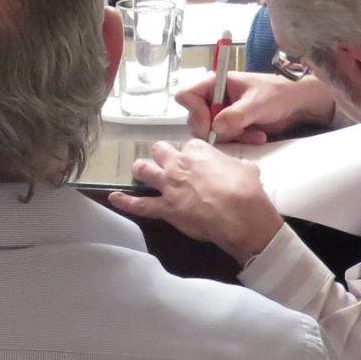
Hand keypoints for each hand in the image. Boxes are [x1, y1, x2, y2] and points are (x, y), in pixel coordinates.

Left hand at [109, 140, 284, 261]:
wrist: (240, 214)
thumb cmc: (246, 190)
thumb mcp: (247, 168)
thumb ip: (237, 164)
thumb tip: (241, 166)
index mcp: (198, 151)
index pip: (188, 145)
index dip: (190, 154)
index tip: (195, 162)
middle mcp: (179, 163)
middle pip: (160, 151)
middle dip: (161, 155)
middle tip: (166, 162)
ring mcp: (169, 185)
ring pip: (144, 170)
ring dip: (141, 170)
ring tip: (140, 171)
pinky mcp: (165, 208)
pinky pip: (139, 204)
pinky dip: (125, 202)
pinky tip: (113, 198)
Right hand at [177, 70, 336, 144]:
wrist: (298, 104)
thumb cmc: (278, 94)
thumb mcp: (257, 103)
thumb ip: (235, 115)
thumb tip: (215, 128)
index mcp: (215, 83)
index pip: (186, 96)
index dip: (194, 112)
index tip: (211, 123)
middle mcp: (214, 97)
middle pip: (195, 119)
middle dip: (215, 129)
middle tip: (235, 130)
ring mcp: (222, 113)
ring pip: (210, 132)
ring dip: (231, 136)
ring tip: (252, 131)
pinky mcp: (231, 126)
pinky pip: (224, 139)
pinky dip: (240, 140)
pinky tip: (257, 135)